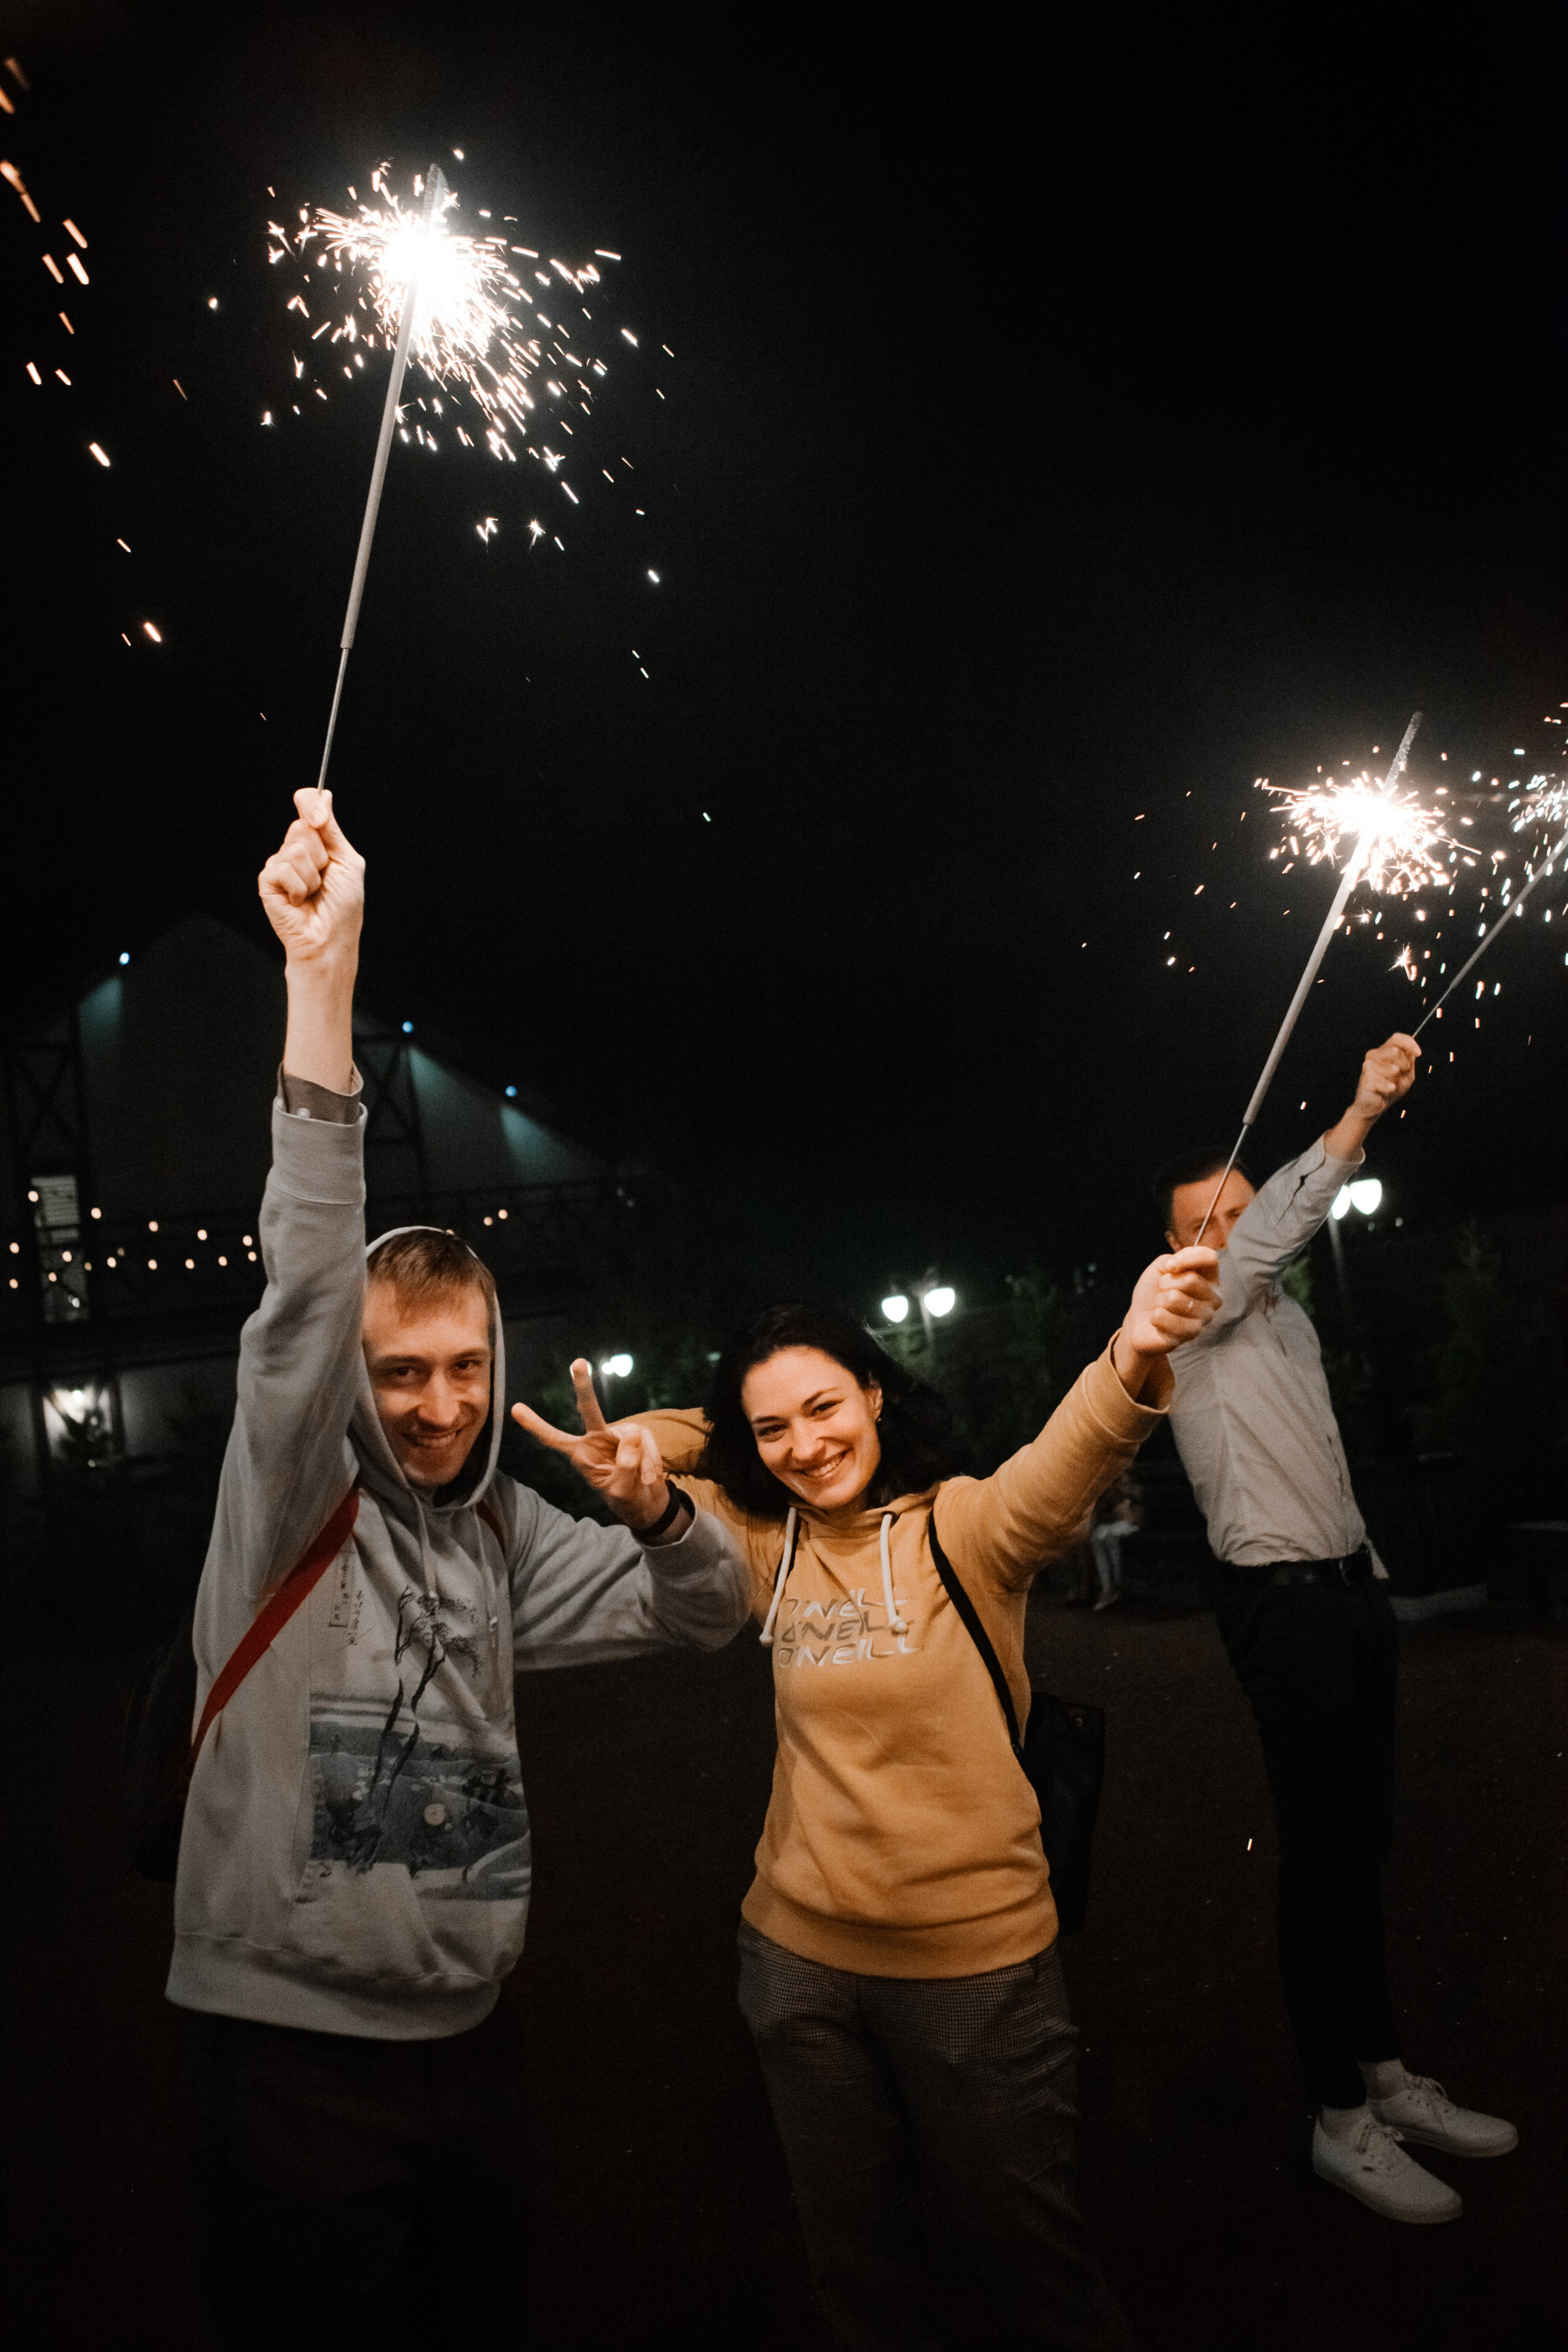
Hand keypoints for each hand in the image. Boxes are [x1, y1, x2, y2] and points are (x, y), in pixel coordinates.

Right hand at [258, 789, 363, 968]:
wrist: (330, 940)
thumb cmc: (343, 907)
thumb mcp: (346, 861)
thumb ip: (332, 829)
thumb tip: (323, 794)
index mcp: (317, 842)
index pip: (307, 805)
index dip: (311, 805)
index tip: (321, 819)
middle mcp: (296, 850)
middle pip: (302, 826)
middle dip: (321, 854)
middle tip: (325, 878)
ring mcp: (279, 865)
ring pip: (294, 848)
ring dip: (312, 876)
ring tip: (313, 894)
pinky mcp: (267, 881)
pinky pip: (282, 868)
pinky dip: (298, 887)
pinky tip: (299, 902)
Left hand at [511, 1360, 676, 1534]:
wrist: (646, 1503)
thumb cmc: (626, 1499)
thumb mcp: (622, 1491)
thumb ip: (626, 1467)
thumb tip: (631, 1434)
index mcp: (581, 1455)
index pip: (554, 1439)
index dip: (536, 1425)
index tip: (515, 1408)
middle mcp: (596, 1439)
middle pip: (589, 1410)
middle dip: (583, 1386)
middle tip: (578, 1362)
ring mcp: (618, 1434)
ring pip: (633, 1436)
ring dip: (643, 1461)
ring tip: (644, 1480)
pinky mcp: (637, 1433)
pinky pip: (647, 1441)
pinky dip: (653, 1460)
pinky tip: (650, 1475)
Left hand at [1114, 1246, 1221, 1390]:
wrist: (1140, 1320)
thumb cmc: (1154, 1292)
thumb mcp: (1161, 1267)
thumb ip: (1173, 1259)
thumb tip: (1174, 1265)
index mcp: (1209, 1278)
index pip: (1210, 1258)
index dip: (1188, 1258)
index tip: (1168, 1266)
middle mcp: (1213, 1298)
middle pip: (1192, 1279)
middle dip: (1166, 1283)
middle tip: (1162, 1292)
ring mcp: (1205, 1318)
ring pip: (1174, 1298)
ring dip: (1159, 1302)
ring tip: (1161, 1308)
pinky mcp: (1191, 1333)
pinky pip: (1165, 1317)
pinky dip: (1155, 1317)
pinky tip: (1159, 1322)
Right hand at [1323, 1032, 1418, 1159]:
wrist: (1374, 1106)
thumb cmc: (1390, 1088)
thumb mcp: (1406, 1074)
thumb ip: (1410, 1062)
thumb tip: (1413, 1053)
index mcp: (1384, 1051)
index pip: (1396, 1038)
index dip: (1409, 1043)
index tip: (1418, 1054)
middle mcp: (1373, 1055)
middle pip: (1396, 1051)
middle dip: (1405, 1066)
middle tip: (1400, 1076)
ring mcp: (1368, 1066)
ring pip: (1391, 1067)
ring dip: (1397, 1079)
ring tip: (1391, 1085)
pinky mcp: (1366, 1078)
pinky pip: (1386, 1082)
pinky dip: (1390, 1088)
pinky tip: (1387, 1091)